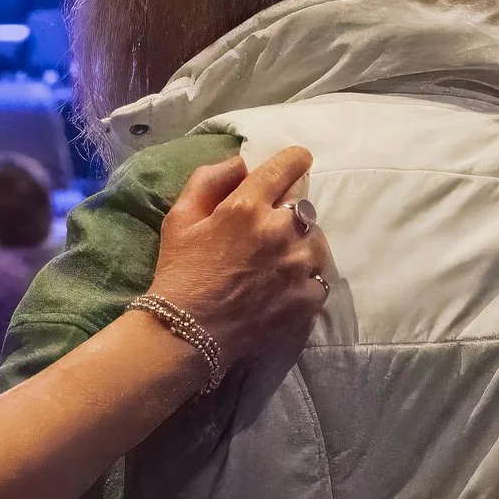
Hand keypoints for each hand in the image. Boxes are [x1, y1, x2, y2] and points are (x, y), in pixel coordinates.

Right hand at [147, 146, 332, 367]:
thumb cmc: (179, 275)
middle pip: (304, 206)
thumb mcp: (179, 217)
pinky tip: (283, 291)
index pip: (289, 165)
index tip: (294, 166)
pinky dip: (305, 282)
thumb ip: (209, 180)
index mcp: (247, 206)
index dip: (292, 162)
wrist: (186, 336)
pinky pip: (319, 280)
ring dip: (301, 248)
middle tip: (269, 234)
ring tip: (278, 267)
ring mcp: (297, 266)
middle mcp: (279, 230)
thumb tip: (242, 164)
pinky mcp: (307, 299)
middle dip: (289, 214)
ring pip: (316, 243)